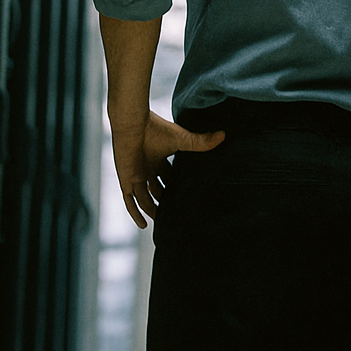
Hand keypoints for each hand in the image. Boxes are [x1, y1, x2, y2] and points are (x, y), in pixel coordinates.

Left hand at [112, 110, 224, 228]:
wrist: (132, 125)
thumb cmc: (154, 129)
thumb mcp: (181, 140)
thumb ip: (200, 142)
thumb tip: (224, 135)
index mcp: (158, 158)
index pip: (168, 176)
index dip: (175, 185)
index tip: (186, 194)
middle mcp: (147, 168)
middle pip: (156, 189)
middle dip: (165, 199)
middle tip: (177, 211)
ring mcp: (136, 175)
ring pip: (144, 198)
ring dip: (153, 209)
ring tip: (164, 221)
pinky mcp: (127, 181)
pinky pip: (130, 201)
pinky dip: (135, 213)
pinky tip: (143, 225)